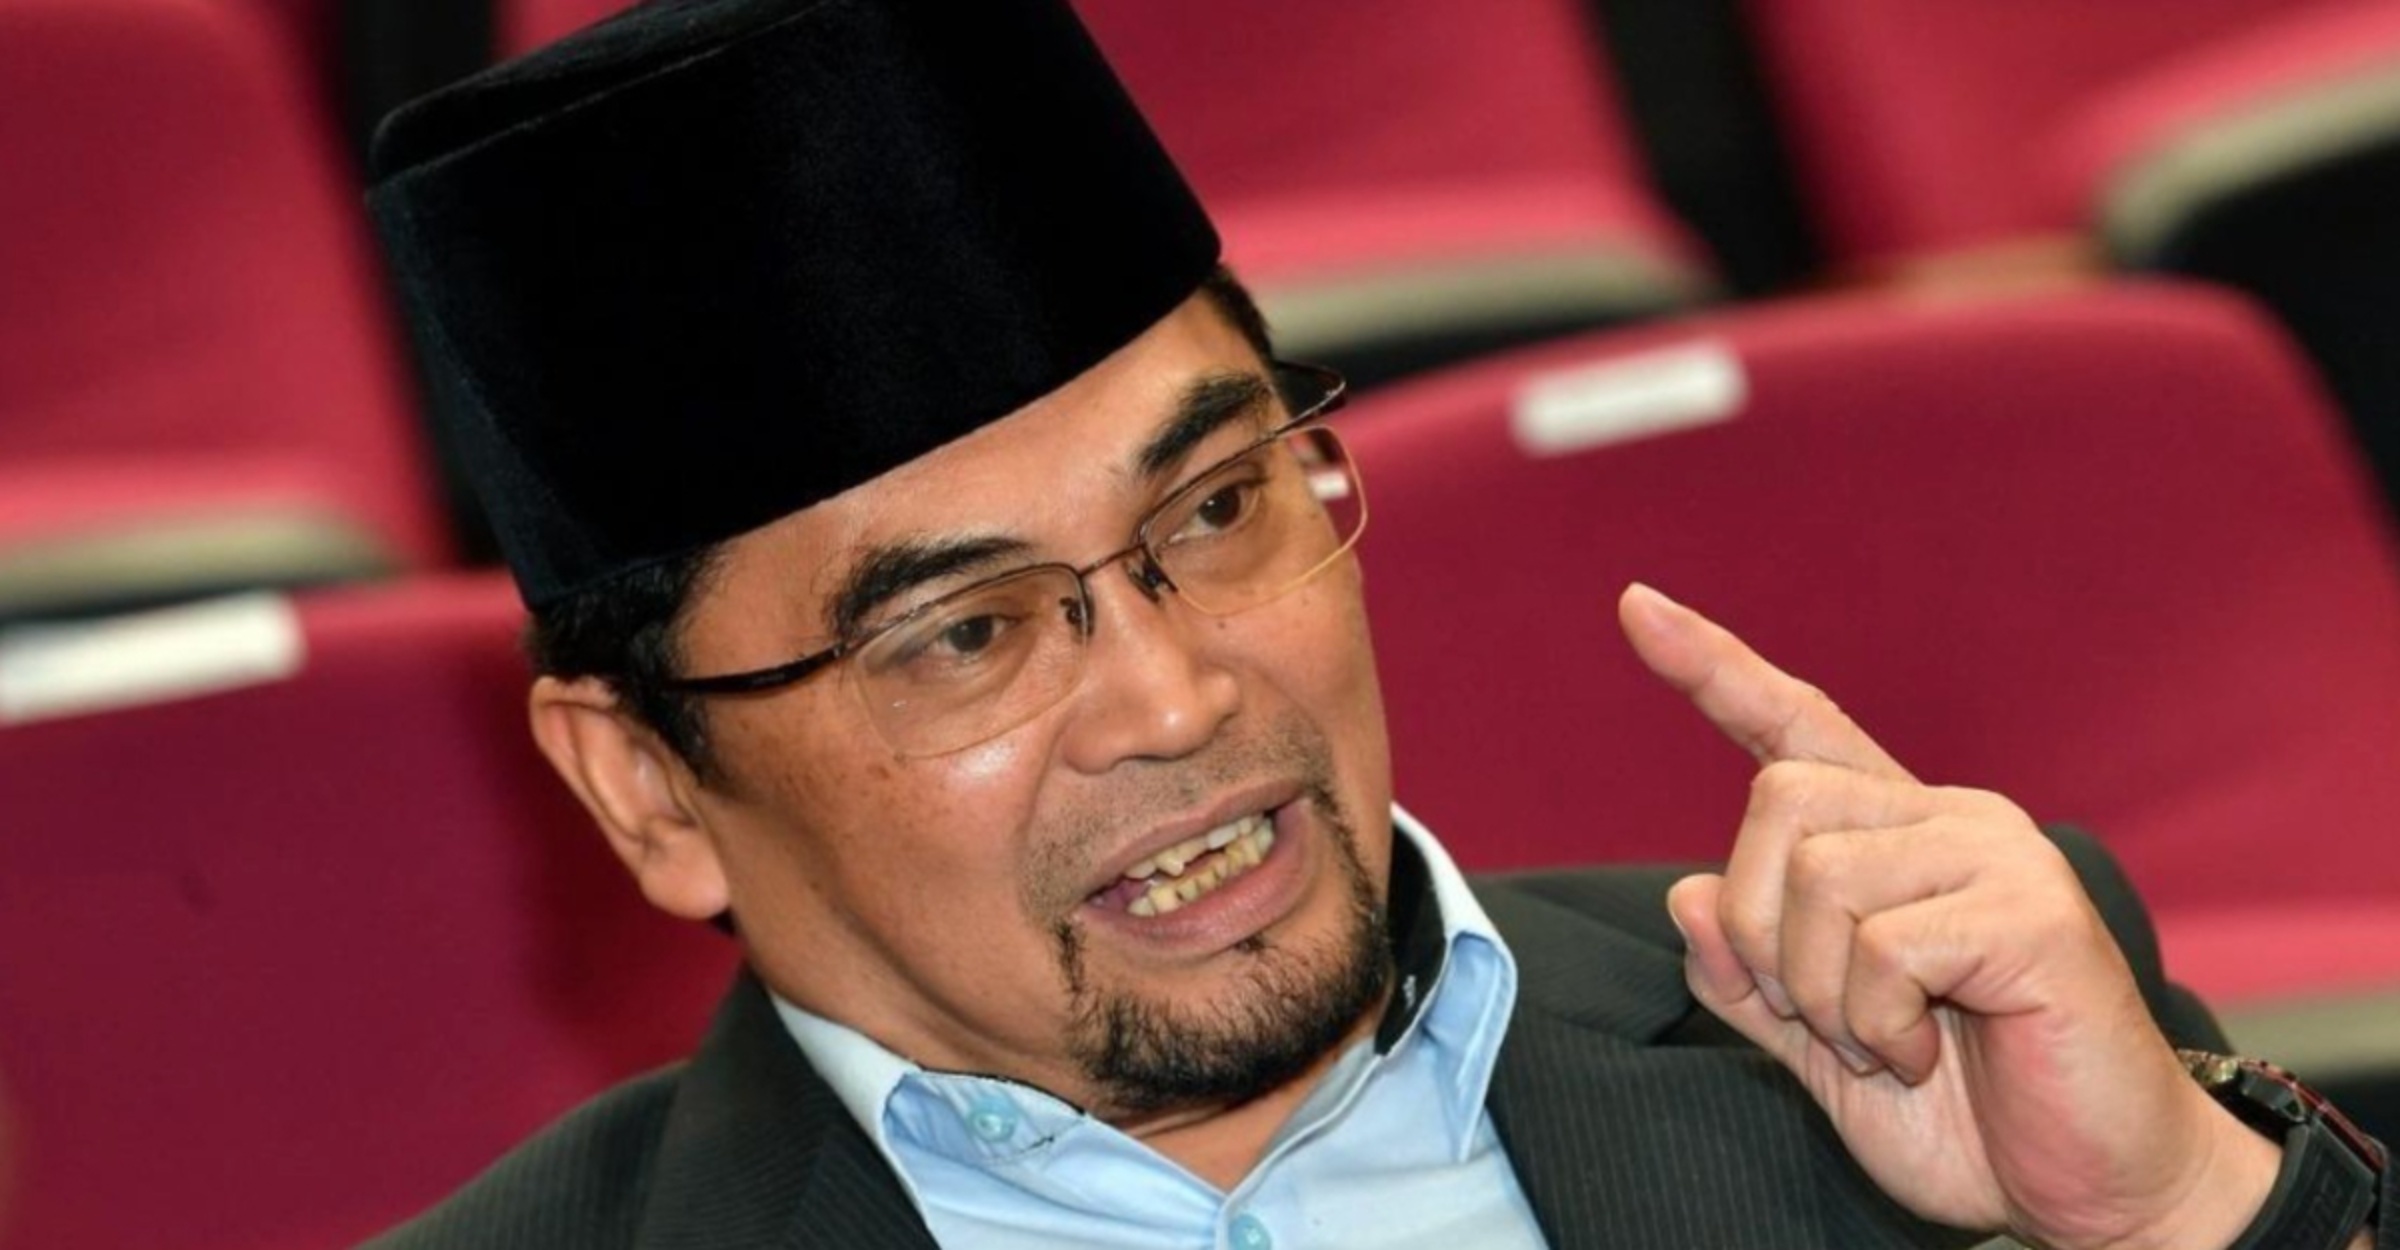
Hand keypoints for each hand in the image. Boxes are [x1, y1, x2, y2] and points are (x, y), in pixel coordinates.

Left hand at [1619, 584, 2283, 1249]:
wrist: (2092, 1189)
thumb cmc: (1963, 1113)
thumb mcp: (1818, 1046)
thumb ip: (1747, 977)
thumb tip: (1687, 893)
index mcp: (1895, 838)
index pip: (1795, 729)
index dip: (1714, 668)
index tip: (1639, 607)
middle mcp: (1948, 820)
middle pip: (1777, 802)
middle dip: (1760, 930)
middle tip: (1821, 1017)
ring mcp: (1997, 857)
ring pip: (1821, 876)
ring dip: (1821, 993)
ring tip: (1888, 1043)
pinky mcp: (2034, 913)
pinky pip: (1886, 946)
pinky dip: (1876, 1021)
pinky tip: (1923, 1051)